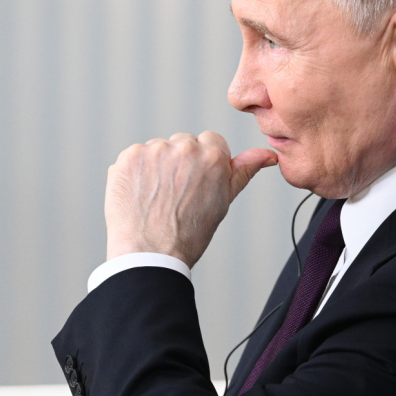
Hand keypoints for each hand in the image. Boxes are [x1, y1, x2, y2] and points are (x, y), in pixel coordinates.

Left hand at [105, 131, 276, 265]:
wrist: (150, 254)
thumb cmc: (189, 235)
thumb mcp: (224, 201)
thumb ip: (243, 171)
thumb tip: (267, 155)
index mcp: (212, 156)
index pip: (211, 141)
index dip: (204, 164)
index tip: (196, 183)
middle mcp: (184, 148)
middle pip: (184, 143)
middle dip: (181, 162)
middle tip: (175, 194)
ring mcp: (154, 151)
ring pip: (158, 149)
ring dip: (157, 166)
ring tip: (156, 197)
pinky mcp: (129, 157)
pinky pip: (135, 156)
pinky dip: (136, 172)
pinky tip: (140, 195)